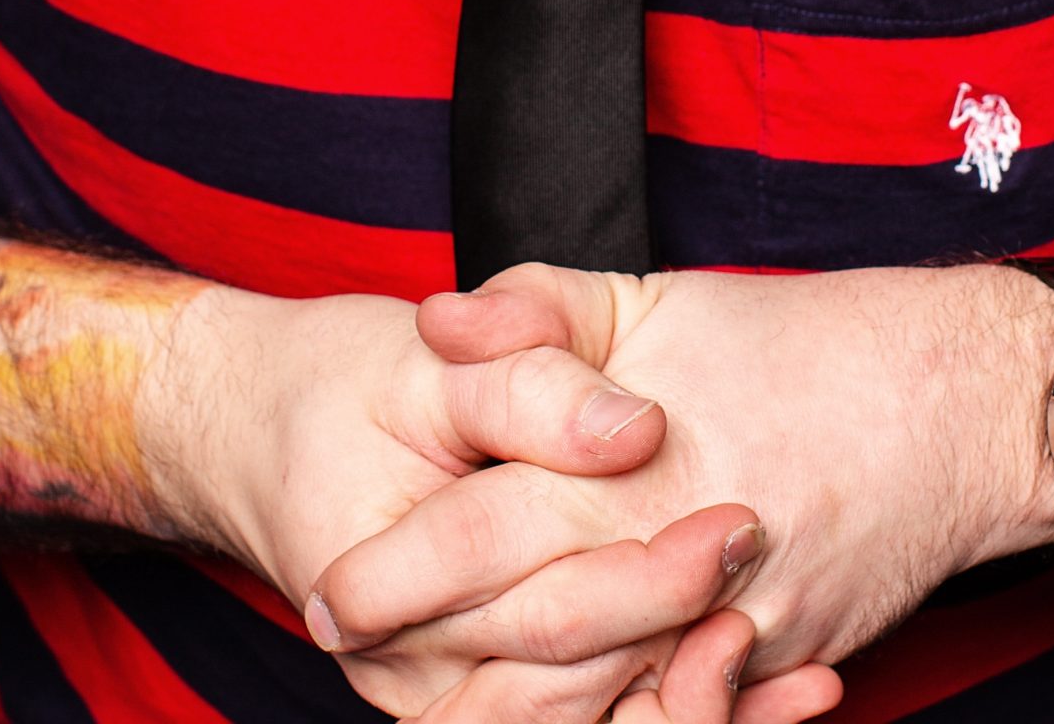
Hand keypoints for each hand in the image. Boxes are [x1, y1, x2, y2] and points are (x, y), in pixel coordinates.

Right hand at [138, 280, 766, 714]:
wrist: (264, 435)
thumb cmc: (341, 388)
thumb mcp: (427, 364)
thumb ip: (529, 381)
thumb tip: (635, 426)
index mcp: (387, 591)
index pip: (543, 609)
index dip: (647, 573)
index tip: (740, 520)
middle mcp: (417, 675)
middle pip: (574, 687)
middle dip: (685, 631)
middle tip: (773, 561)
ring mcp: (450, 702)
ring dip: (698, 711)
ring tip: (788, 656)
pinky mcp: (486, 702)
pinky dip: (688, 720)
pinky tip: (778, 691)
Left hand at [308, 263, 1053, 701]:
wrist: (953, 404)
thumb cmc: (799, 342)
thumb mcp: (655, 299)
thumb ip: (536, 309)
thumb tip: (434, 318)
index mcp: (632, 468)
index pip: (482, 536)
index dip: (394, 570)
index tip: (324, 590)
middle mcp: (671, 560)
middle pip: (523, 635)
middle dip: (424, 649)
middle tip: (345, 640)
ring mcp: (728, 628)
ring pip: (594, 701)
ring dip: (513, 700)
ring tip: (441, 688)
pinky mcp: (773, 664)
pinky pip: (678, 718)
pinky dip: (617, 721)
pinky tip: (558, 707)